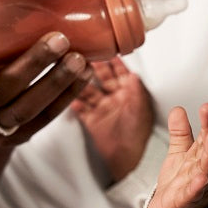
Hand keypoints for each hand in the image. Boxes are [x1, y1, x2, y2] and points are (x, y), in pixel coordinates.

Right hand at [71, 57, 154, 180]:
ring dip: (80, 82)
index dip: (112, 60)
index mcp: (129, 93)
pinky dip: (74, 102)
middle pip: (102, 77)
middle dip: (93, 66)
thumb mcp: (140, 111)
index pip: (120, 71)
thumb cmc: (140, 136)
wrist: (130, 160)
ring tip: (71, 71)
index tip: (103, 47)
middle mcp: (115, 98)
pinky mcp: (92, 121)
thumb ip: (136, 92)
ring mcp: (102, 109)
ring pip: (88, 90)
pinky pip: (80, 109)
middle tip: (82, 54)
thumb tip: (133, 74)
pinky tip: (68, 96)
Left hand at [145, 103, 207, 207]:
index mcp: (201, 157)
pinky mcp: (186, 203)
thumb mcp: (179, 154)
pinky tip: (200, 178)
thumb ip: (180, 133)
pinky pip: (192, 194)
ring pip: (207, 169)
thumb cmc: (179, 184)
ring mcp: (198, 187)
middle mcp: (204, 170)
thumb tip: (178, 109)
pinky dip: (197, 187)